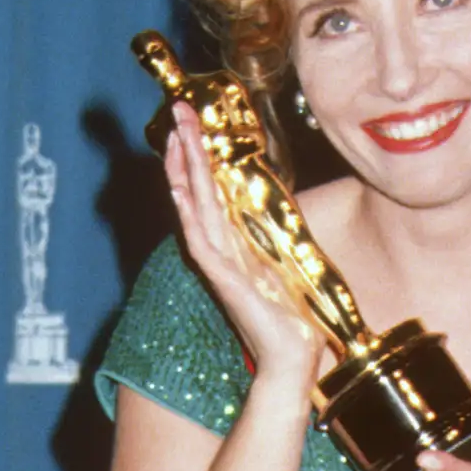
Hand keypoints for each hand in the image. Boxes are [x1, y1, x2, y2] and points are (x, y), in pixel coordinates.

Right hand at [164, 102, 323, 394]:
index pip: (210, 194)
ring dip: (185, 171)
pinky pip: (202, 242)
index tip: (193, 128)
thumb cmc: (290, 322)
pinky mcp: (224, 282)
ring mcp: (219, 266)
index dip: (200, 161)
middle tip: (179, 111)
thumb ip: (266, 248)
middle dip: (188, 150)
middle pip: (197, 192)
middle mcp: (221, 253)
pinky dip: (190, 215)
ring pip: (195, 208)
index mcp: (234, 248)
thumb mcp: (280, 271)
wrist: (292, 359)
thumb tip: (264, 222)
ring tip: (178, 136)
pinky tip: (182, 190)